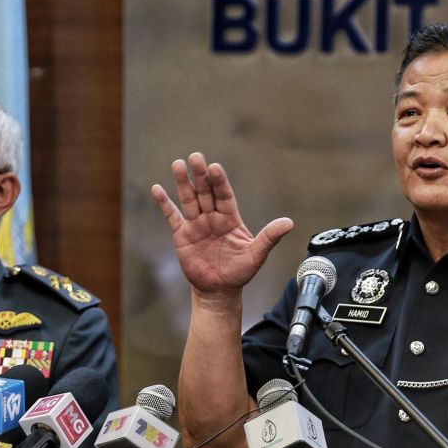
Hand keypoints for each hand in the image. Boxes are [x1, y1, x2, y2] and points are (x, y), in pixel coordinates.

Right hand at [151, 152, 292, 295]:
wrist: (219, 290)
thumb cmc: (239, 272)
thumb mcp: (256, 254)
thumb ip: (270, 237)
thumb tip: (289, 223)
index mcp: (230, 218)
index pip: (225, 195)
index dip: (220, 182)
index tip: (215, 168)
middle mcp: (212, 217)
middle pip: (205, 192)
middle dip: (201, 176)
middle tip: (196, 157)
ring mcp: (196, 224)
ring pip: (189, 199)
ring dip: (183, 183)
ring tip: (178, 164)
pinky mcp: (182, 235)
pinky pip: (172, 216)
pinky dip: (165, 203)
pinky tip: (157, 189)